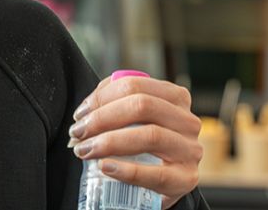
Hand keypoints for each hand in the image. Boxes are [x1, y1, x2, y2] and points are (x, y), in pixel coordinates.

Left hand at [68, 75, 202, 205]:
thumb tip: (86, 110)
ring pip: (150, 135)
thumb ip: (116, 104)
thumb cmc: (146, 147)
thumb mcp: (137, 120)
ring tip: (85, 150)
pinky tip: (106, 167)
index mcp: (175, 98)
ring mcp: (189, 149)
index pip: (135, 85)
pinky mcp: (186, 178)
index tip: (80, 114)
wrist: (166, 182)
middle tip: (78, 132)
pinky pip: (156, 173)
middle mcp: (187, 120)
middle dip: (102, 118)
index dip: (102, 97)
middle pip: (142, 106)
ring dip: (109, 141)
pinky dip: (127, 170)